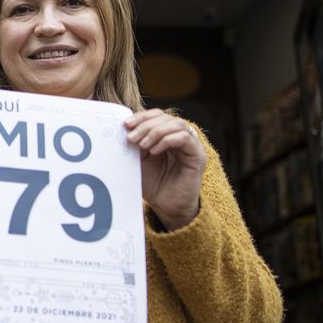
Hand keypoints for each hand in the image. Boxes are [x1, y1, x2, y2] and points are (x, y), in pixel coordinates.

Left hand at [125, 109, 205, 228]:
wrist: (166, 207)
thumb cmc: (153, 184)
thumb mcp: (139, 160)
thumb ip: (136, 143)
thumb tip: (124, 127)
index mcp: (167, 135)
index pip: (157, 115)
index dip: (142, 116)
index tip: (126, 124)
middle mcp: (181, 137)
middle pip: (166, 117)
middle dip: (146, 125)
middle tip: (131, 137)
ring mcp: (191, 145)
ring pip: (177, 124)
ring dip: (156, 131)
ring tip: (142, 145)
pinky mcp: (198, 155)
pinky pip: (185, 138)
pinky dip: (167, 140)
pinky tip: (154, 151)